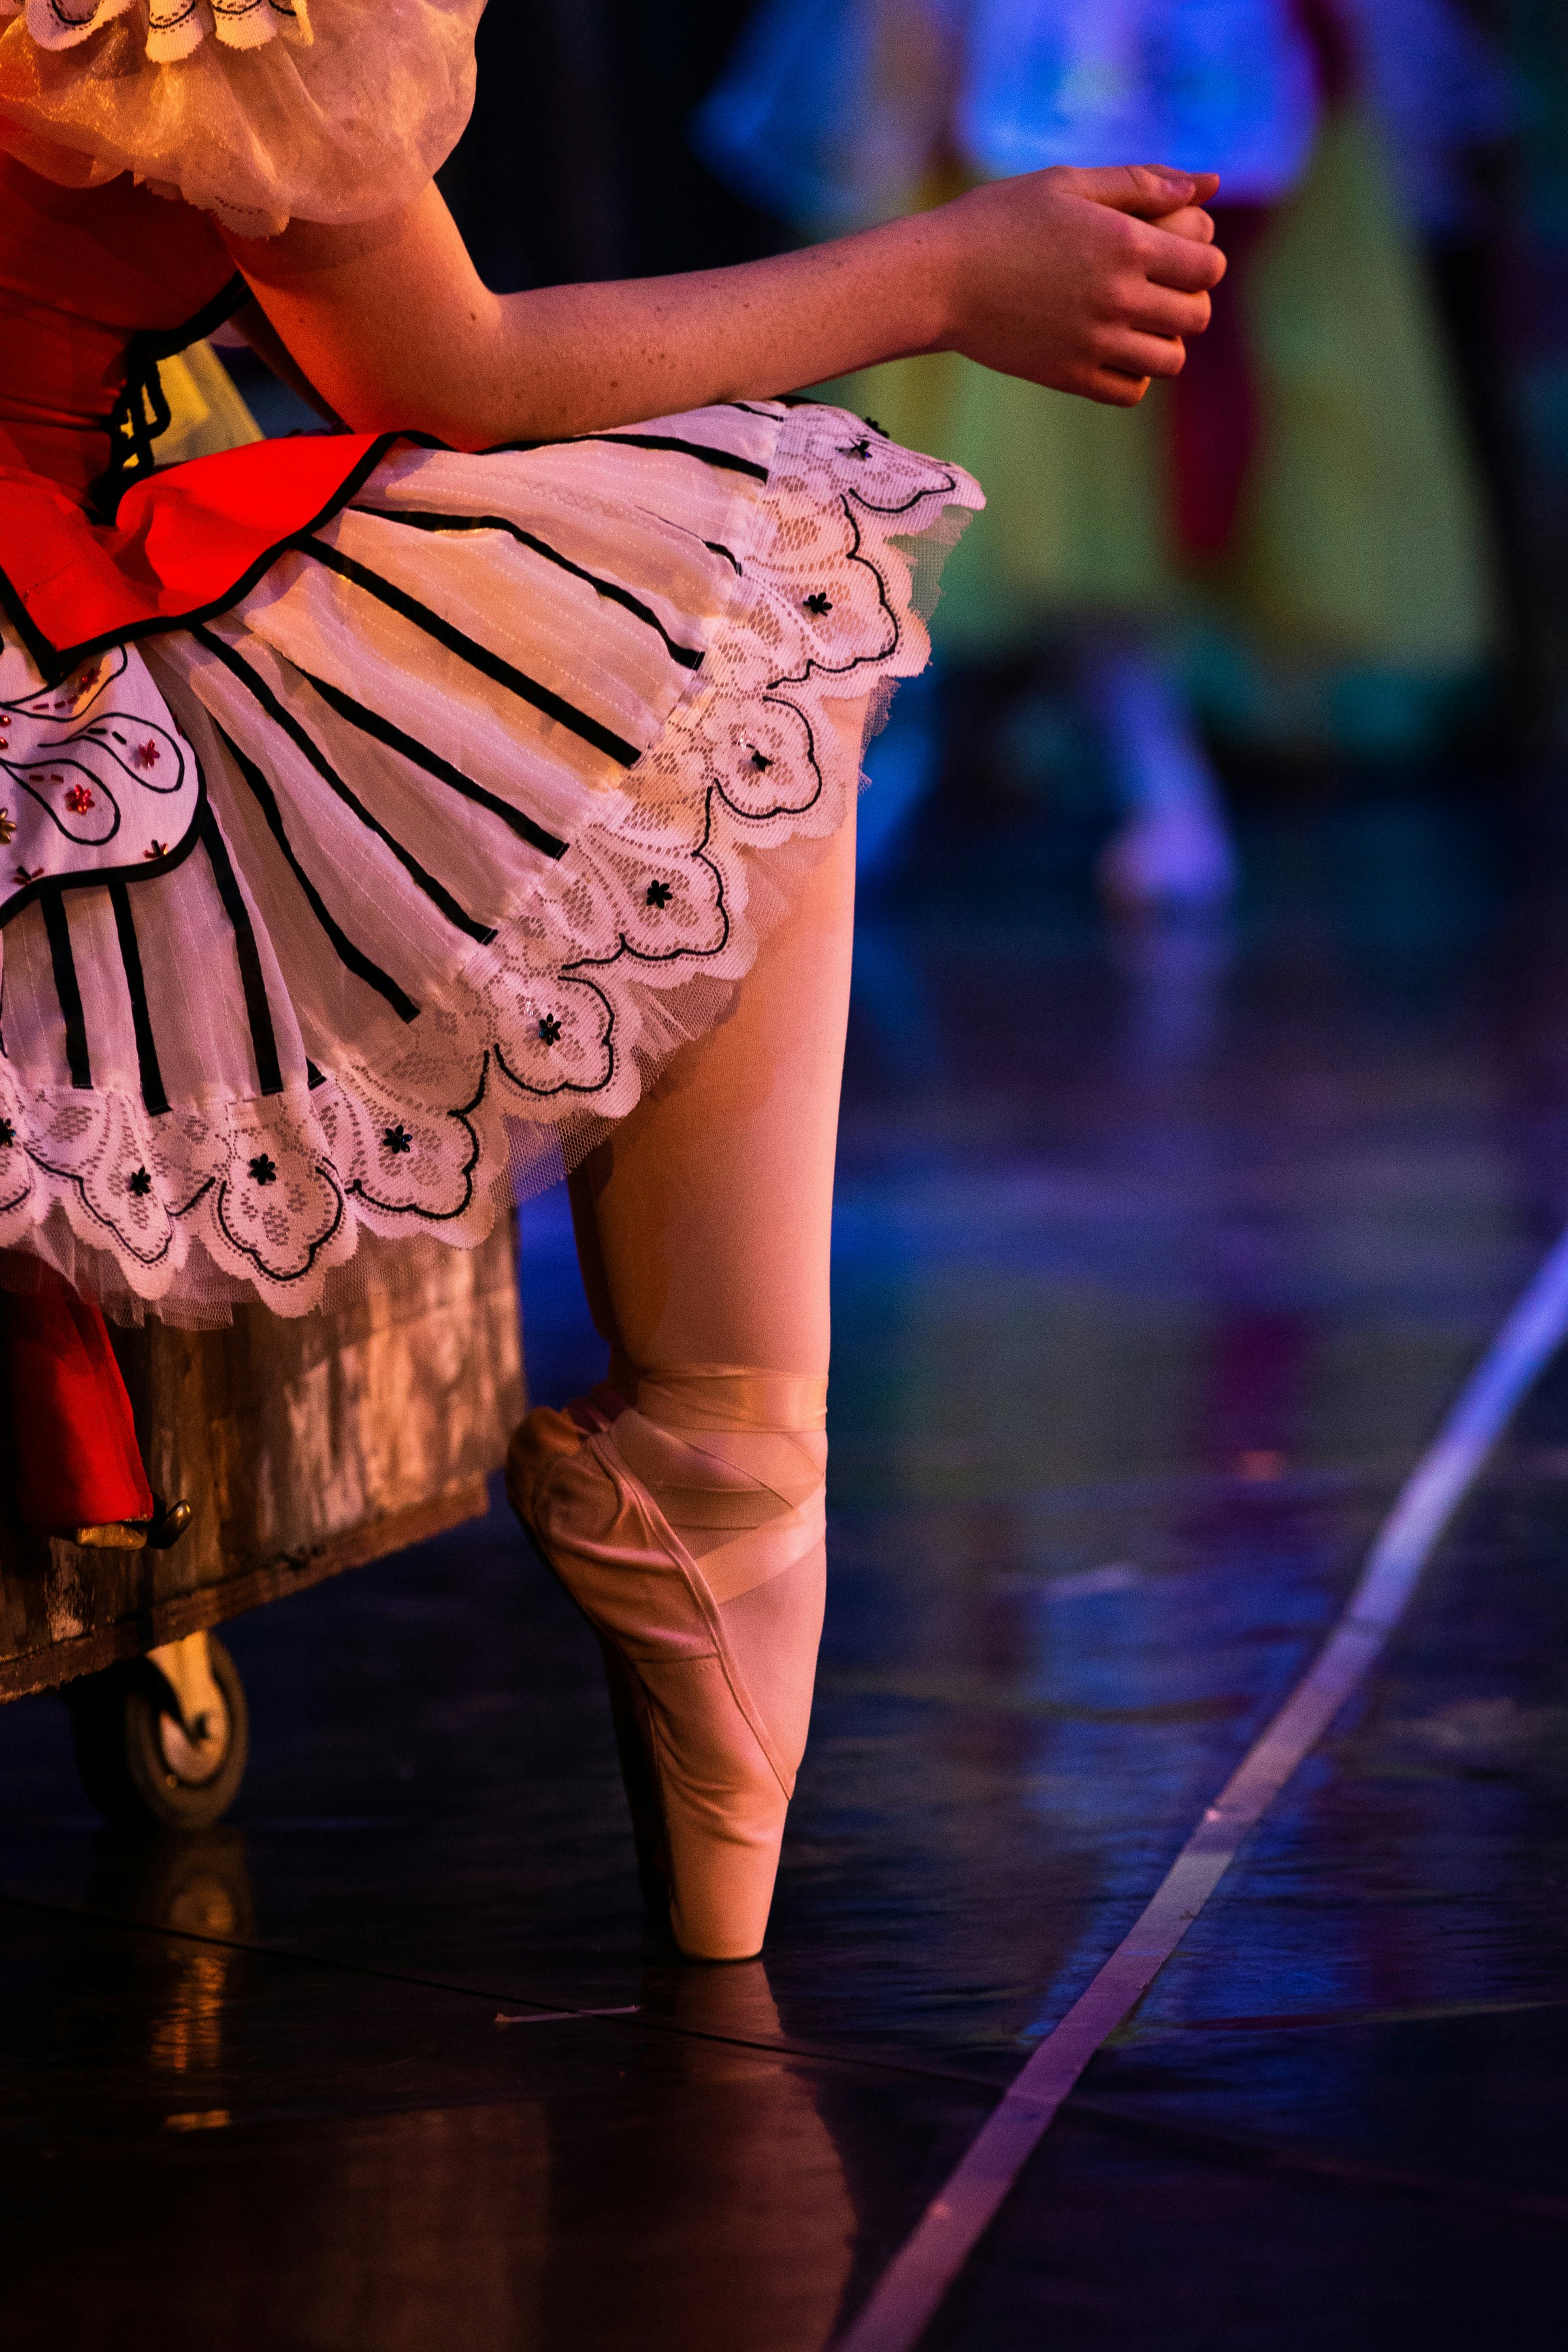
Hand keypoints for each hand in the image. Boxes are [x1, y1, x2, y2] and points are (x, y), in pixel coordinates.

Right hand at [934, 164, 1227, 405]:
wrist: (940, 278)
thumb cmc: (1001, 218)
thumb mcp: (1070, 183)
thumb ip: (1141, 183)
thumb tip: (1207, 185)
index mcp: (1126, 244)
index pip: (1208, 265)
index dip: (1203, 256)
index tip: (1179, 251)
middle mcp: (1118, 297)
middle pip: (1196, 315)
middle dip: (1190, 299)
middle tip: (1162, 288)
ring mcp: (1094, 342)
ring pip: (1171, 360)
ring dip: (1166, 340)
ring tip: (1139, 322)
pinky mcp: (1069, 375)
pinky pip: (1130, 390)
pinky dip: (1134, 373)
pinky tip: (1114, 348)